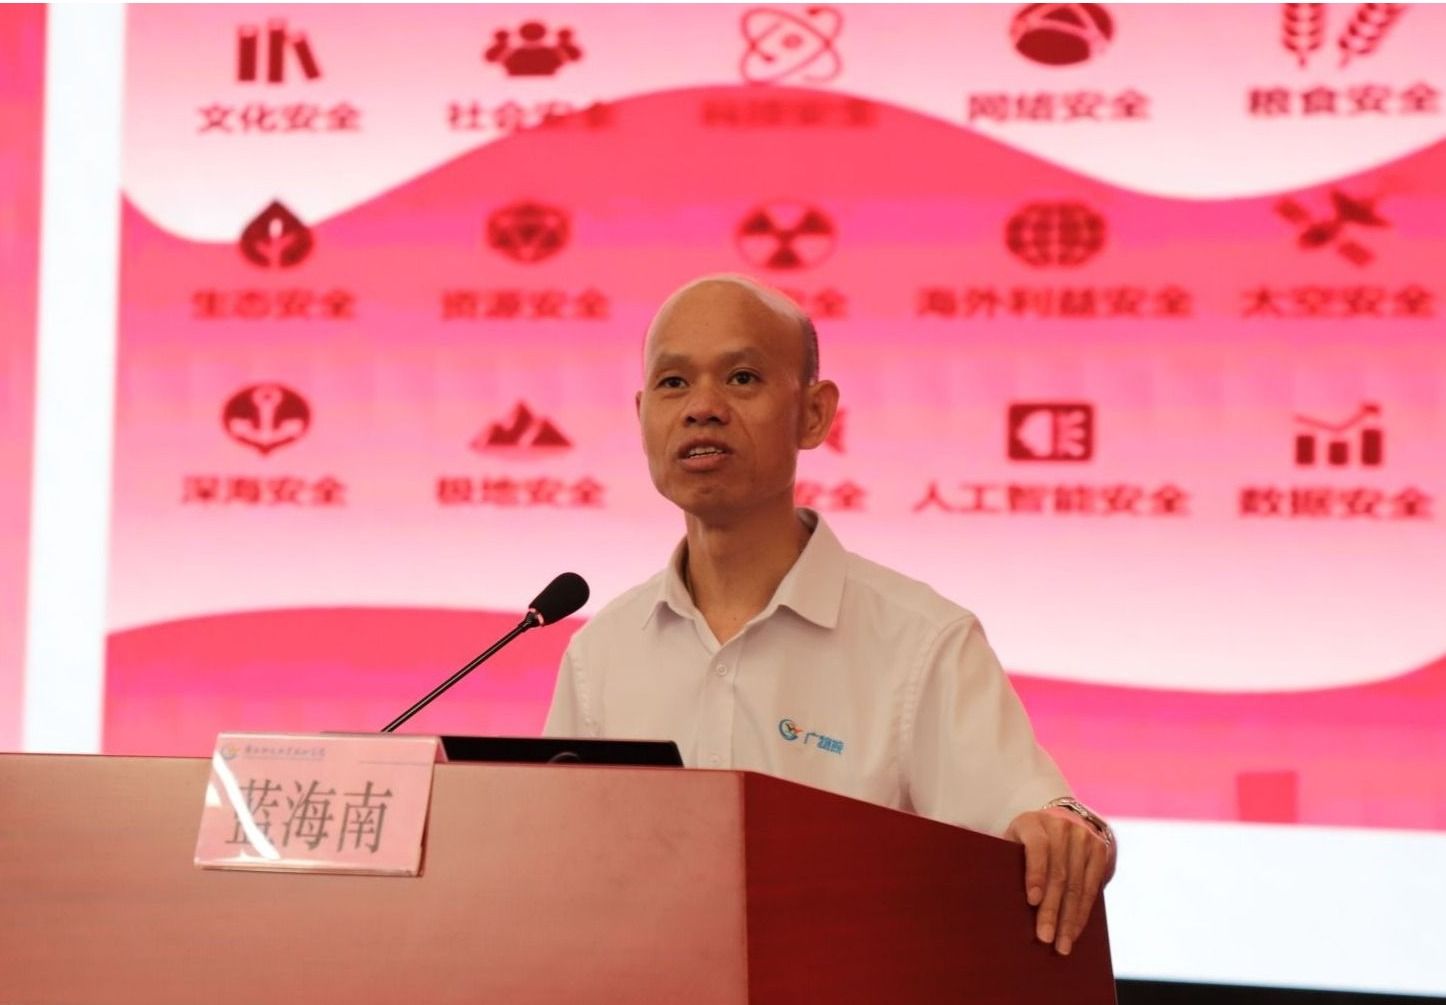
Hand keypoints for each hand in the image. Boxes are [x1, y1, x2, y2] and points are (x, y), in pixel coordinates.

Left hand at [1005, 808, 1113, 955]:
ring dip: (1069, 919)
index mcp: (1033, 823)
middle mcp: (1061, 826)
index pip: (1037, 847)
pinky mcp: (1100, 849)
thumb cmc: (1028, 840)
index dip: (1035, 874)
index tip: (1032, 901)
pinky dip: (1082, 913)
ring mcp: (1083, 837)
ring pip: (1077, 885)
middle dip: (1051, 909)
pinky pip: (1092, 887)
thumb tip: (968, 854)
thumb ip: (999, 853)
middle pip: (1058, 874)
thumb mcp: (1013, 840)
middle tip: (1045, 937)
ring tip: (1061, 945)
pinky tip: (1074, 930)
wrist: (1066, 820)